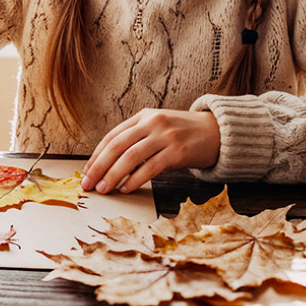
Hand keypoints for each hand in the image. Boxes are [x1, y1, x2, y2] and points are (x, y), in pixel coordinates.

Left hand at [82, 109, 220, 193]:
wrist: (218, 132)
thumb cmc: (184, 133)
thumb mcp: (158, 127)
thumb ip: (137, 138)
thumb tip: (109, 163)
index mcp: (143, 116)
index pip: (112, 136)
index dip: (96, 155)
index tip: (86, 171)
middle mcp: (152, 123)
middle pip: (117, 146)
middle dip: (99, 166)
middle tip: (88, 183)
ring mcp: (165, 136)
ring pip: (131, 157)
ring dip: (113, 175)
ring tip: (104, 189)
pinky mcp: (178, 152)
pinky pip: (150, 167)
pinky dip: (135, 179)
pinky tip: (126, 188)